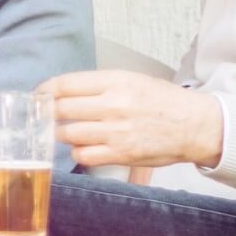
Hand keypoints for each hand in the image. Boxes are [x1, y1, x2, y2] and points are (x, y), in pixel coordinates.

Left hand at [45, 70, 224, 168]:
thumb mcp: (133, 80)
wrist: (196, 126)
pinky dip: (78, 152)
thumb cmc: (163, 101)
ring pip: (68, 134)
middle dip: (49, 113)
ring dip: (62, 133)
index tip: (39, 95)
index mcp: (116, 82)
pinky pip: (83, 155)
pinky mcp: (121, 154)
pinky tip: (85, 146)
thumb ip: (99, 85)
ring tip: (68, 131)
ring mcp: (116, 132)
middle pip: (61, 109)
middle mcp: (114, 105)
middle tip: (47, 115)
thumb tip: (62, 91)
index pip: (65, 85)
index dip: (45, 91)